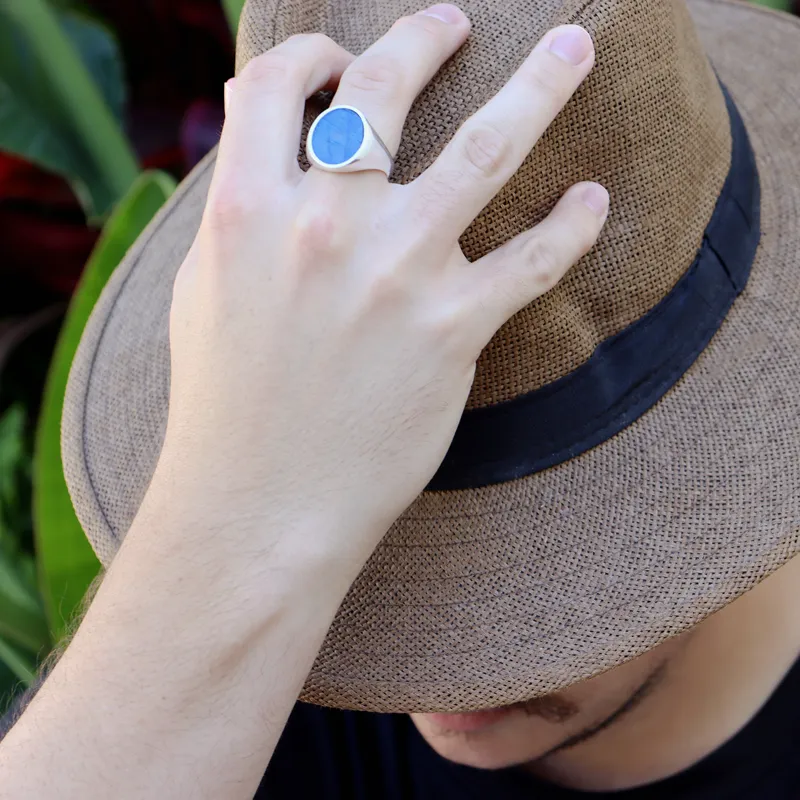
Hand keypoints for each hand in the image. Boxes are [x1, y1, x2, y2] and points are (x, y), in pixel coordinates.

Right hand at [159, 6, 607, 560]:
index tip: (342, 57)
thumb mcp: (206, 291)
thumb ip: (238, 214)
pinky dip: (571, 226)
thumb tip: (264, 152)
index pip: (285, 85)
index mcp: (249, 208)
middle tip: (457, 21)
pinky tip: (593, 203)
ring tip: (574, 49)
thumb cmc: (226, 404)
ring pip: (487, 146)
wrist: (259, 506)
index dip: (315, 53)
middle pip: (388, 85)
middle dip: (427, 35)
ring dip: (540, 85)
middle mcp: (325, 224)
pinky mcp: (452, 329)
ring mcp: (396, 272)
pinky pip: (531, 259)